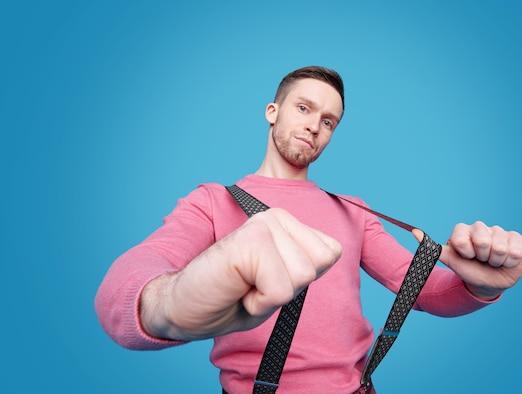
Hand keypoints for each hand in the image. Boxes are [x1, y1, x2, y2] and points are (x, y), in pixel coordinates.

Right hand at [141, 208, 341, 339]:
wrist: (182, 308)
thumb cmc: (231, 298)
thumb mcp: (280, 283)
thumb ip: (306, 265)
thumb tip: (336, 251)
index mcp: (286, 223)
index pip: (330, 253)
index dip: (301, 280)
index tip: (269, 282)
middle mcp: (276, 217)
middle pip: (317, 266)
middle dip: (288, 289)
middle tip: (254, 286)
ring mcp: (262, 226)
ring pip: (301, 277)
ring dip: (272, 296)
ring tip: (245, 287)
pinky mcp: (250, 241)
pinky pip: (280, 289)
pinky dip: (260, 303)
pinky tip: (237, 290)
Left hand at [417, 221, 521, 299]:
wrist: (488, 283)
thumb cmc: (468, 270)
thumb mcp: (451, 261)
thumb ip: (433, 248)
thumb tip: (414, 232)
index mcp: (463, 231)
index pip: (461, 239)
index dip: (465, 252)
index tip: (466, 257)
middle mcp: (481, 227)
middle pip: (482, 241)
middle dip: (482, 257)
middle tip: (481, 260)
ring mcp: (499, 232)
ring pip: (498, 248)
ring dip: (496, 261)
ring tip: (493, 262)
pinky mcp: (516, 239)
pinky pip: (515, 251)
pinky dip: (510, 261)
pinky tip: (506, 260)